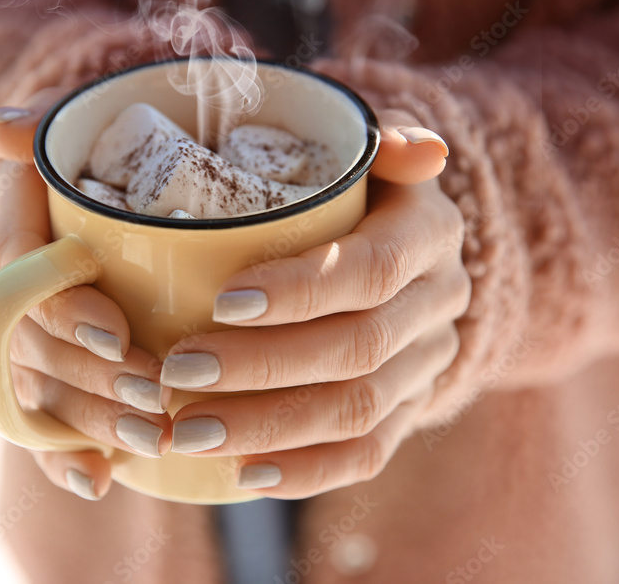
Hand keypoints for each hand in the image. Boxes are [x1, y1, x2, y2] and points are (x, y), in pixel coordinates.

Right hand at [0, 88, 172, 500]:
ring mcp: (33, 336)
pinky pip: (46, 421)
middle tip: (153, 396)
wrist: (114, 184)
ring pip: (46, 389)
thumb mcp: (78, 124)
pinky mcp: (57, 372)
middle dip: (91, 377)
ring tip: (151, 439)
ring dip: (91, 421)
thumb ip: (46, 126)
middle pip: (36, 346)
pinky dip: (65, 455)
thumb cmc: (101, 150)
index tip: (115, 331)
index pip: (20, 274)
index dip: (62, 307)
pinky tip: (96, 481)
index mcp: (14, 227)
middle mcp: (15, 289)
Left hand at [159, 113, 469, 498]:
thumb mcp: (363, 150)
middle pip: (357, 348)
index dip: (301, 290)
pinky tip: (245, 475)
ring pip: (358, 409)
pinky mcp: (412, 409)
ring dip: (270, 426)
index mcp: (430, 232)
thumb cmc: (353, 189)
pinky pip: (368, 454)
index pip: (372, 269)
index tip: (221, 302)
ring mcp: (429, 362)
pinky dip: (306, 471)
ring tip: (189, 431)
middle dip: (262, 367)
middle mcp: (440, 302)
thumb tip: (424, 151)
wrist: (404, 251)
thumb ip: (380, 142)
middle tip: (177, 373)